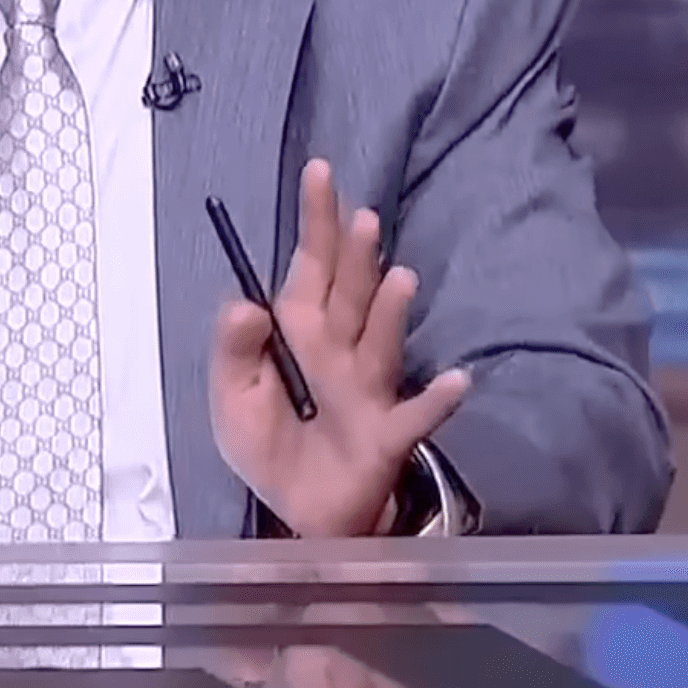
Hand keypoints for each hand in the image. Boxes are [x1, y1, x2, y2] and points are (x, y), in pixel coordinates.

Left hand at [210, 159, 471, 538]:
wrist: (298, 514)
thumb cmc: (269, 445)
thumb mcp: (231, 397)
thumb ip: (233, 349)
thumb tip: (245, 304)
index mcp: (298, 334)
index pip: (308, 267)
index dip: (316, 223)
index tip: (320, 173)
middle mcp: (339, 350)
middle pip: (349, 293)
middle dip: (355, 257)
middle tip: (362, 217)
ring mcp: (368, 389)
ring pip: (379, 341)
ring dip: (390, 312)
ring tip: (398, 278)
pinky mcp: (386, 434)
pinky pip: (414, 415)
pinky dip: (436, 399)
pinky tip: (456, 380)